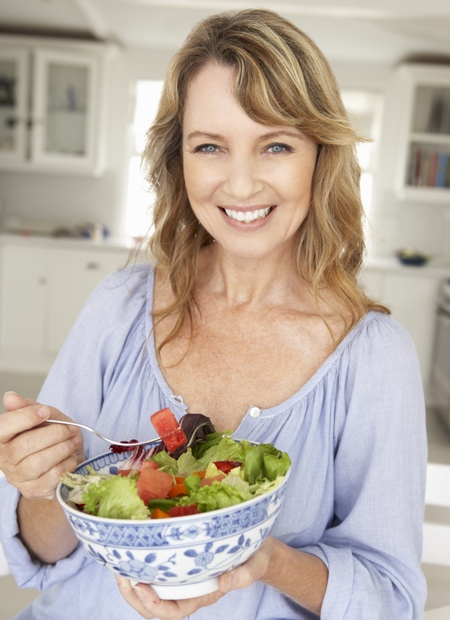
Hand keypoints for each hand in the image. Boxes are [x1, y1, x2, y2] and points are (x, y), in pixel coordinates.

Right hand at [0, 391, 84, 500]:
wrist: (65, 460)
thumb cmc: (52, 436)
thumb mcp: (44, 416)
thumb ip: (29, 407)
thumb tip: (10, 396)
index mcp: (2, 437)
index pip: (3, 427)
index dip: (25, 417)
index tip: (45, 412)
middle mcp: (4, 459)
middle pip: (25, 445)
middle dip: (54, 433)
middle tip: (70, 428)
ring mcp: (17, 477)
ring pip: (39, 462)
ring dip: (63, 448)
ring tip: (73, 441)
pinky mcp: (33, 490)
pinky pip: (52, 476)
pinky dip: (67, 463)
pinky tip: (70, 457)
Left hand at [115, 537, 275, 618]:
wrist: (256, 547)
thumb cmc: (255, 557)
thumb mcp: (256, 564)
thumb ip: (245, 575)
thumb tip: (226, 583)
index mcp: (203, 596)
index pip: (173, 611)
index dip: (154, 605)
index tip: (141, 587)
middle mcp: (188, 590)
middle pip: (154, 607)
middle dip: (133, 596)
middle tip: (121, 574)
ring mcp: (182, 577)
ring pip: (150, 591)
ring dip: (132, 582)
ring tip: (120, 564)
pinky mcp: (179, 561)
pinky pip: (155, 572)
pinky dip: (141, 565)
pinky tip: (133, 551)